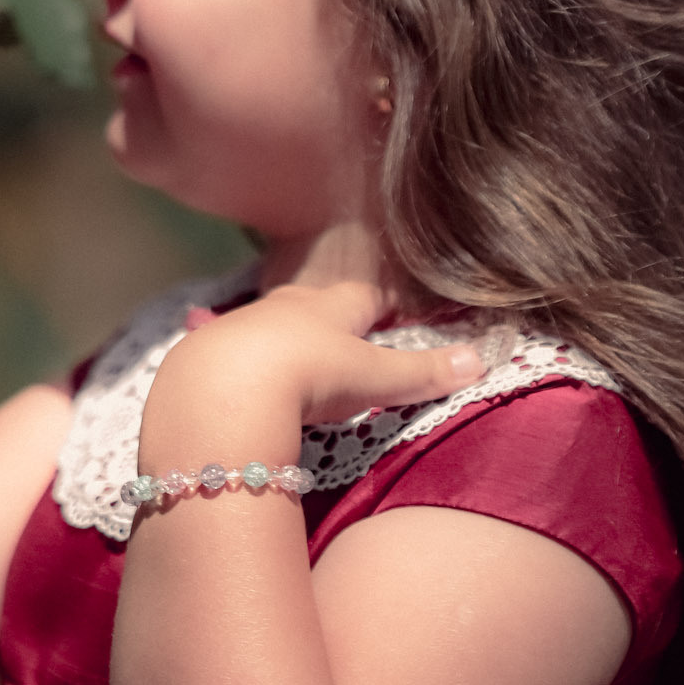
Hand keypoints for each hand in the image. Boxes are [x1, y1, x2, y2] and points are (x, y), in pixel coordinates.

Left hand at [164, 282, 482, 428]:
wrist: (222, 388)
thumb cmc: (310, 375)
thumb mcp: (375, 379)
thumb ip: (423, 372)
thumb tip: (479, 359)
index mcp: (331, 308)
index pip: (362, 297)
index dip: (378, 305)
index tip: (388, 310)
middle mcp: (285, 307)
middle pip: (312, 304)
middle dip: (327, 316)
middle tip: (339, 331)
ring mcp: (241, 326)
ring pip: (267, 322)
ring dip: (279, 335)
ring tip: (290, 352)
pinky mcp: (204, 352)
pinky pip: (223, 346)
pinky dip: (232, 353)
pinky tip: (223, 357)